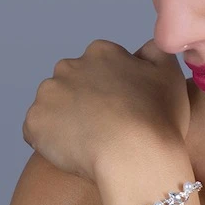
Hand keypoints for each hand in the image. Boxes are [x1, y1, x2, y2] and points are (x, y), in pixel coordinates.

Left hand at [22, 38, 190, 182]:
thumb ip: (156, 52)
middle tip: (108, 127)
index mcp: (101, 52)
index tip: (125, 108)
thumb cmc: (157, 118)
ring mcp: (48, 94)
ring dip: (67, 120)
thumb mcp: (170, 74)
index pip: (100, 66)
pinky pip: (39, 132)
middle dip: (86, 101)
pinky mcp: (34, 122)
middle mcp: (69, 66)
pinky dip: (52, 141)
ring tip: (91, 143)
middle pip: (74, 83)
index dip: (113, 89)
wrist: (133, 156)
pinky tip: (75, 153)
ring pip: (55, 106)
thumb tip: (145, 48)